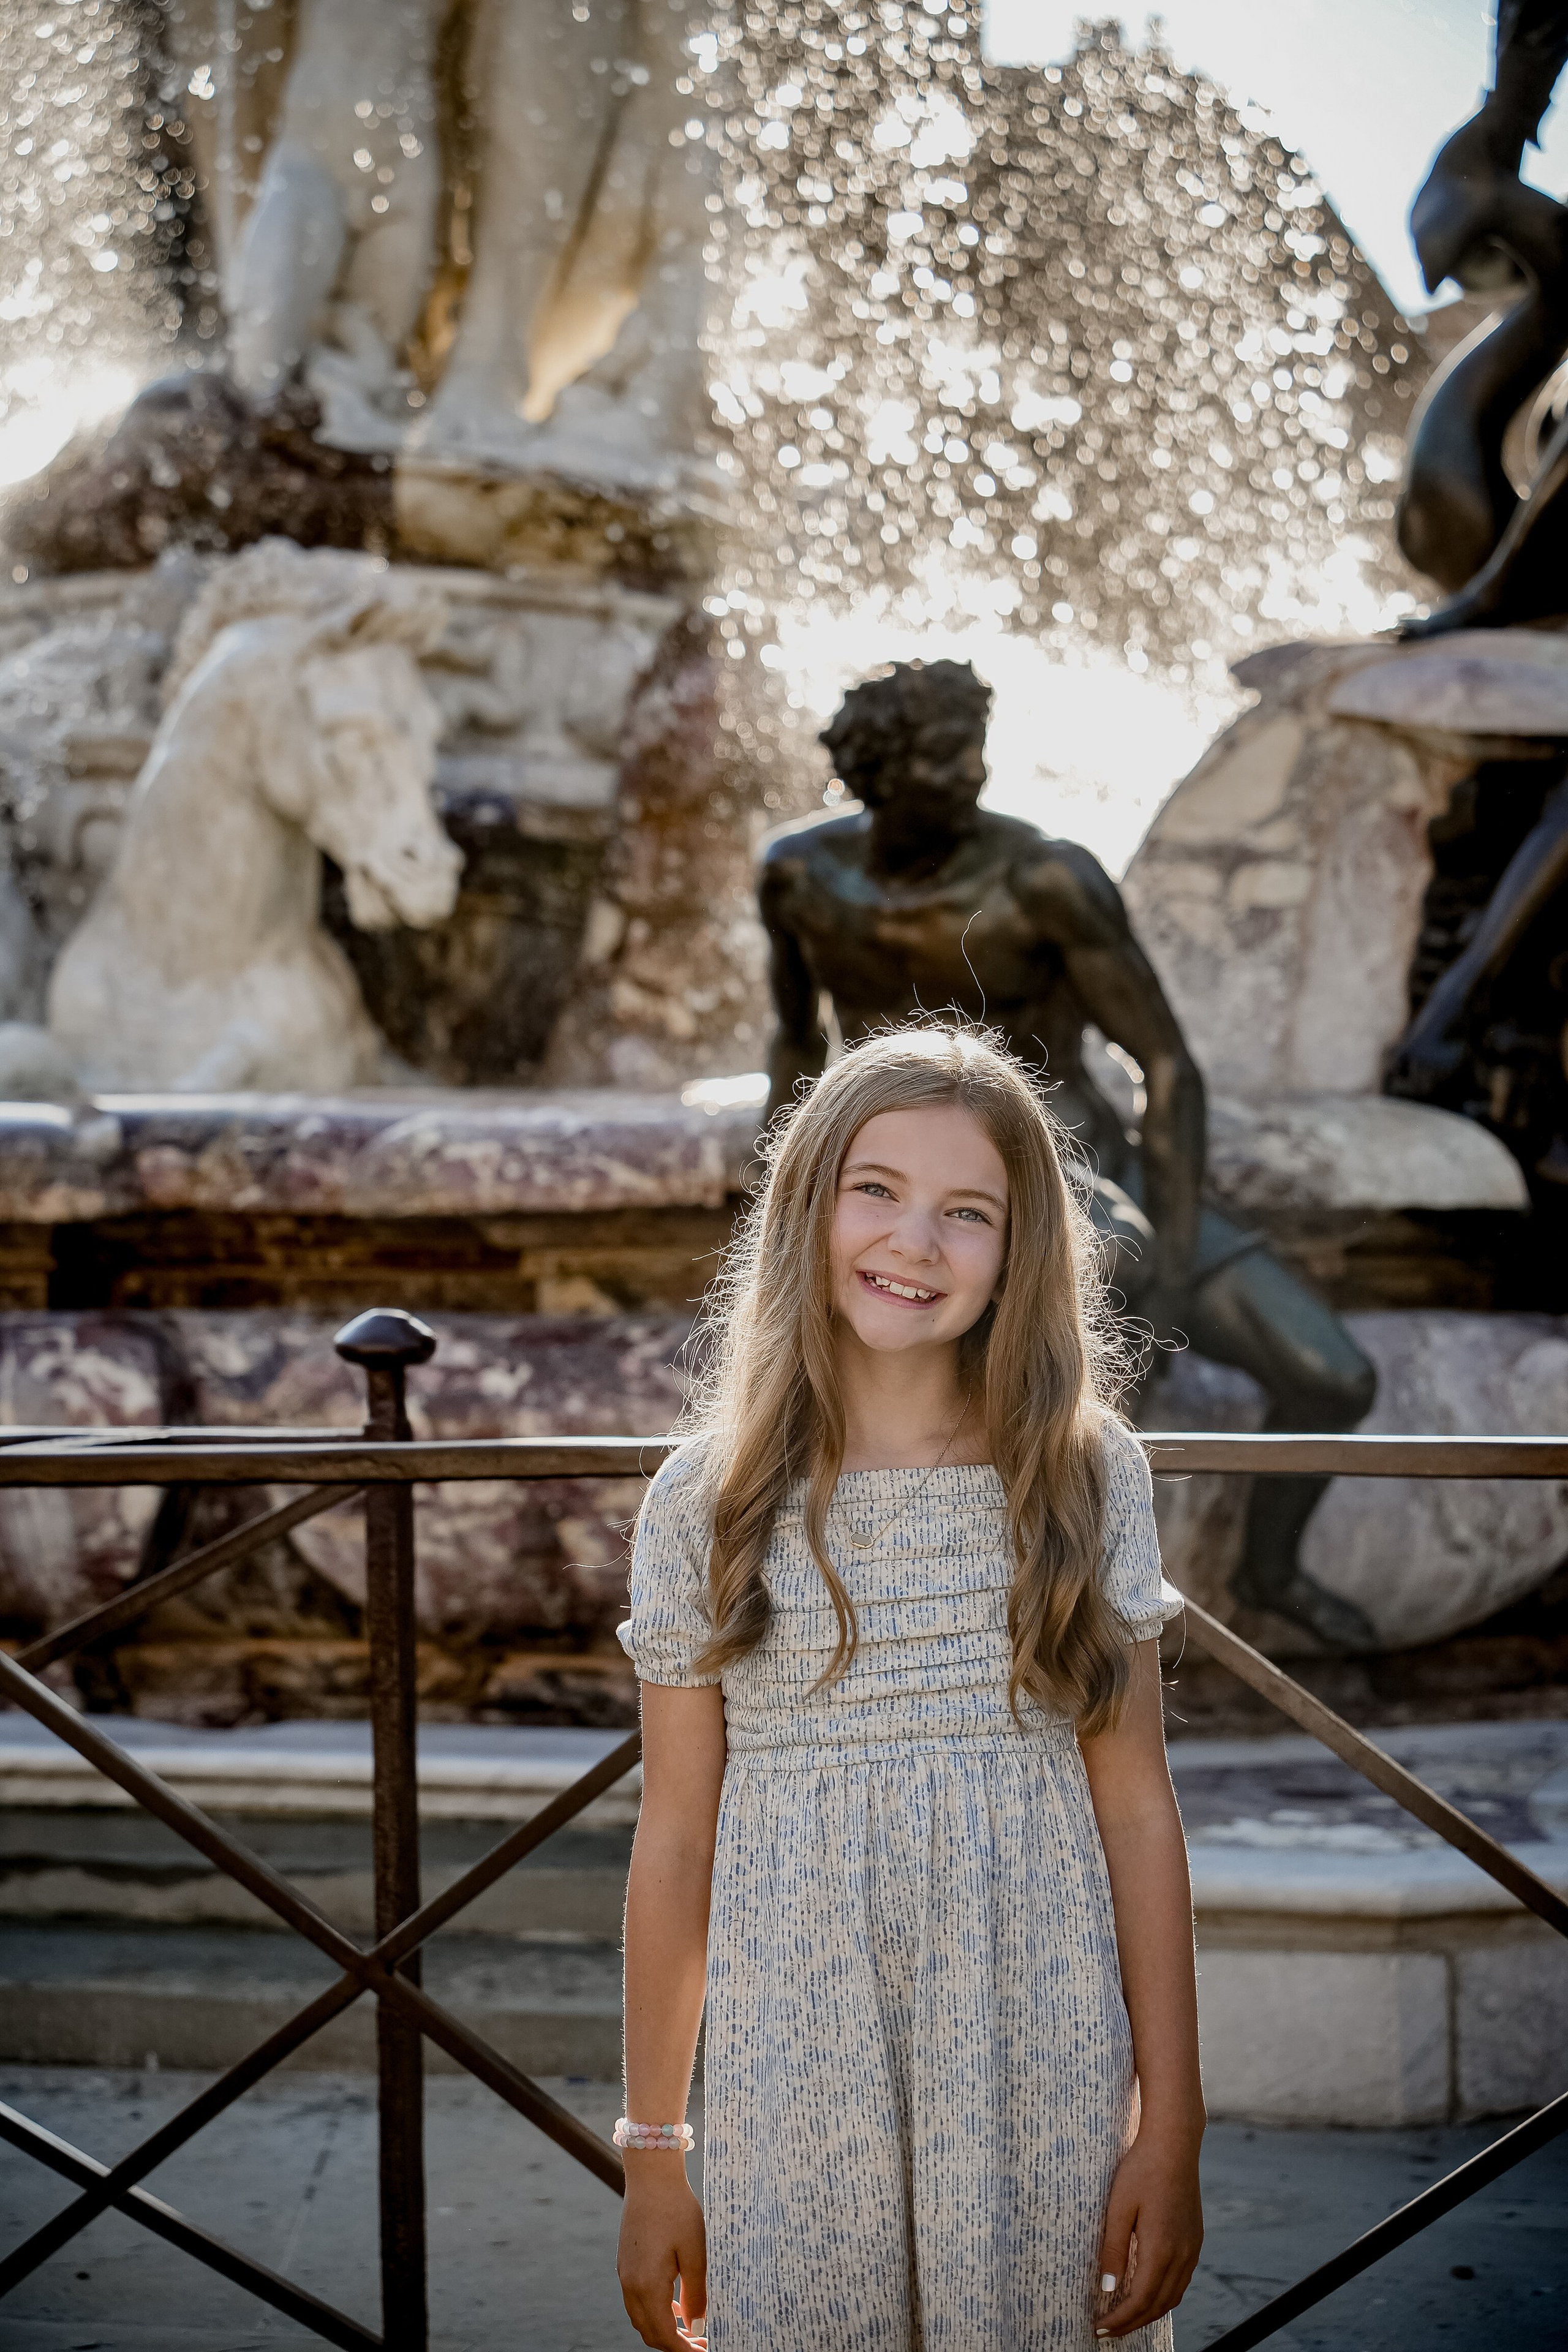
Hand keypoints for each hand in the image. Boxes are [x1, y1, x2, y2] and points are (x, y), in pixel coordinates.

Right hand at [618, 2159, 707, 2349]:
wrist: (650, 2176)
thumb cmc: (676, 2209)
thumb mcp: (694, 2252)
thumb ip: (695, 2294)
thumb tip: (695, 2326)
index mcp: (647, 2285)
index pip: (663, 2335)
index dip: (683, 2350)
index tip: (704, 2350)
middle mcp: (630, 2284)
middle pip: (649, 2332)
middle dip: (673, 2344)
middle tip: (700, 2342)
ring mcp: (625, 2273)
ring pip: (641, 2318)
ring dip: (663, 2328)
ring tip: (690, 2327)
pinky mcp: (626, 2262)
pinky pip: (637, 2299)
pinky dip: (655, 2310)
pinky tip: (675, 2303)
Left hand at [1093, 2131, 1202, 2339]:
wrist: (1174, 2144)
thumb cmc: (1141, 2170)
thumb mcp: (1119, 2207)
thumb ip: (1113, 2250)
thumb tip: (1107, 2289)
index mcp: (1161, 2250)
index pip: (1139, 2301)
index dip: (1119, 2320)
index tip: (1099, 2327)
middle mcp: (1181, 2255)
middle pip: (1157, 2305)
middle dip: (1132, 2323)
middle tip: (1107, 2331)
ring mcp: (1192, 2248)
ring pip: (1172, 2296)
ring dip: (1149, 2313)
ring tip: (1125, 2318)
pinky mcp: (1195, 2239)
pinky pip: (1181, 2281)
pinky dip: (1163, 2296)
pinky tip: (1148, 2292)